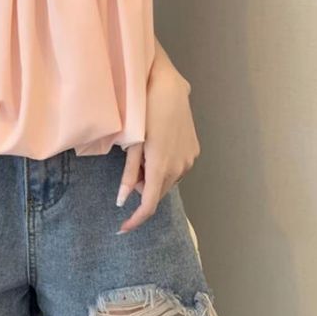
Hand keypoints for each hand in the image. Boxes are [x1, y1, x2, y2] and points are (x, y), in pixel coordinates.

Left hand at [115, 69, 199, 233]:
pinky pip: (177, 169)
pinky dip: (165, 168)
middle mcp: (179, 168)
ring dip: (154, 178)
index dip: (135, 220)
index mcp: (161, 167)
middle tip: (130, 170)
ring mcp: (190, 160)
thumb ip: (128, 174)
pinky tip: (158, 148)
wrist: (167, 87)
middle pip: (157, 193)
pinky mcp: (194, 151)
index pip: (148, 204)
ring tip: (144, 154)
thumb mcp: (131, 143)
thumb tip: (122, 201)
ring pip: (167, 182)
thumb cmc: (143, 112)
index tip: (122, 228)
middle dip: (142, 190)